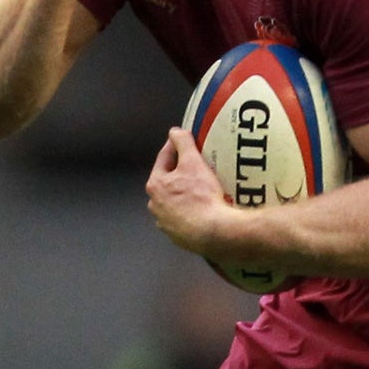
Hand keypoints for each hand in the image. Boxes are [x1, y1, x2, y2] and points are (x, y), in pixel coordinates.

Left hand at [146, 127, 237, 255]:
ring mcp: (166, 223)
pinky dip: (192, 212)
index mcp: (155, 185)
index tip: (185, 140)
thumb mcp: (193, 163)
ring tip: (203, 188)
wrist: (213, 232)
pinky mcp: (178, 236)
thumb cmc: (201, 196)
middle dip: (181, 172)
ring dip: (185, 194)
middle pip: (168, 181)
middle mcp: (155, 205)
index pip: (164, 158)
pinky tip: (204, 209)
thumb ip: (183, 143)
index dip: (176, 146)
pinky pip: (184, 218)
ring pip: (175, 201)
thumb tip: (175, 132)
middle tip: (198, 165)